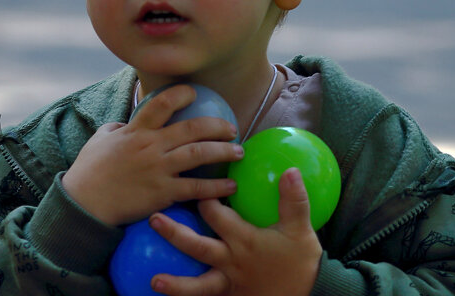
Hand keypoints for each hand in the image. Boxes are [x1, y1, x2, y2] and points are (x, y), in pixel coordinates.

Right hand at [62, 84, 242, 226]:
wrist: (83, 205)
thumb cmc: (89, 172)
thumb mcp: (100, 140)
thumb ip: (117, 128)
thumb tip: (126, 123)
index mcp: (136, 130)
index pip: (162, 103)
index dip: (182, 94)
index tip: (195, 92)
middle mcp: (151, 146)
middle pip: (192, 129)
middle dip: (217, 126)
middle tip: (231, 128)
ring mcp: (158, 170)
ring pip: (199, 155)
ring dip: (223, 151)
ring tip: (239, 151)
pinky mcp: (163, 194)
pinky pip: (195, 188)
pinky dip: (216, 187)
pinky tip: (230, 185)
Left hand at [148, 168, 322, 295]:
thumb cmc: (301, 264)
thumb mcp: (302, 231)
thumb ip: (294, 200)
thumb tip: (290, 170)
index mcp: (244, 241)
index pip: (217, 216)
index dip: (204, 200)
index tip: (193, 186)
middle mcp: (231, 262)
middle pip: (197, 246)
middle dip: (174, 232)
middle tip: (153, 219)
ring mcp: (228, 284)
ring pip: (197, 286)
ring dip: (175, 283)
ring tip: (154, 281)